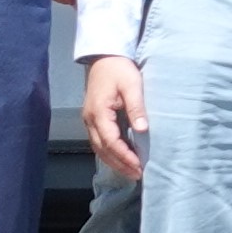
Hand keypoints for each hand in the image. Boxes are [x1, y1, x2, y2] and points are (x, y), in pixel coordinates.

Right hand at [81, 57, 147, 179]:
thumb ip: (136, 108)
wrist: (104, 57)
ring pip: (99, 148)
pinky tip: (121, 157)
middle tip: (137, 175)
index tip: (139, 166)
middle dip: (120, 164)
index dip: (125, 156)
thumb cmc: (120, 69)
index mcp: (98, 113)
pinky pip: (99, 141)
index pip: (111, 142)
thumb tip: (142, 130)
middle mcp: (90, 120)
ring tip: (131, 171)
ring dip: (114, 161)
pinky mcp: (93, 118)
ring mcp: (89, 120)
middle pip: (103, 149)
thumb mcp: (132, 85)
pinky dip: (110, 152)